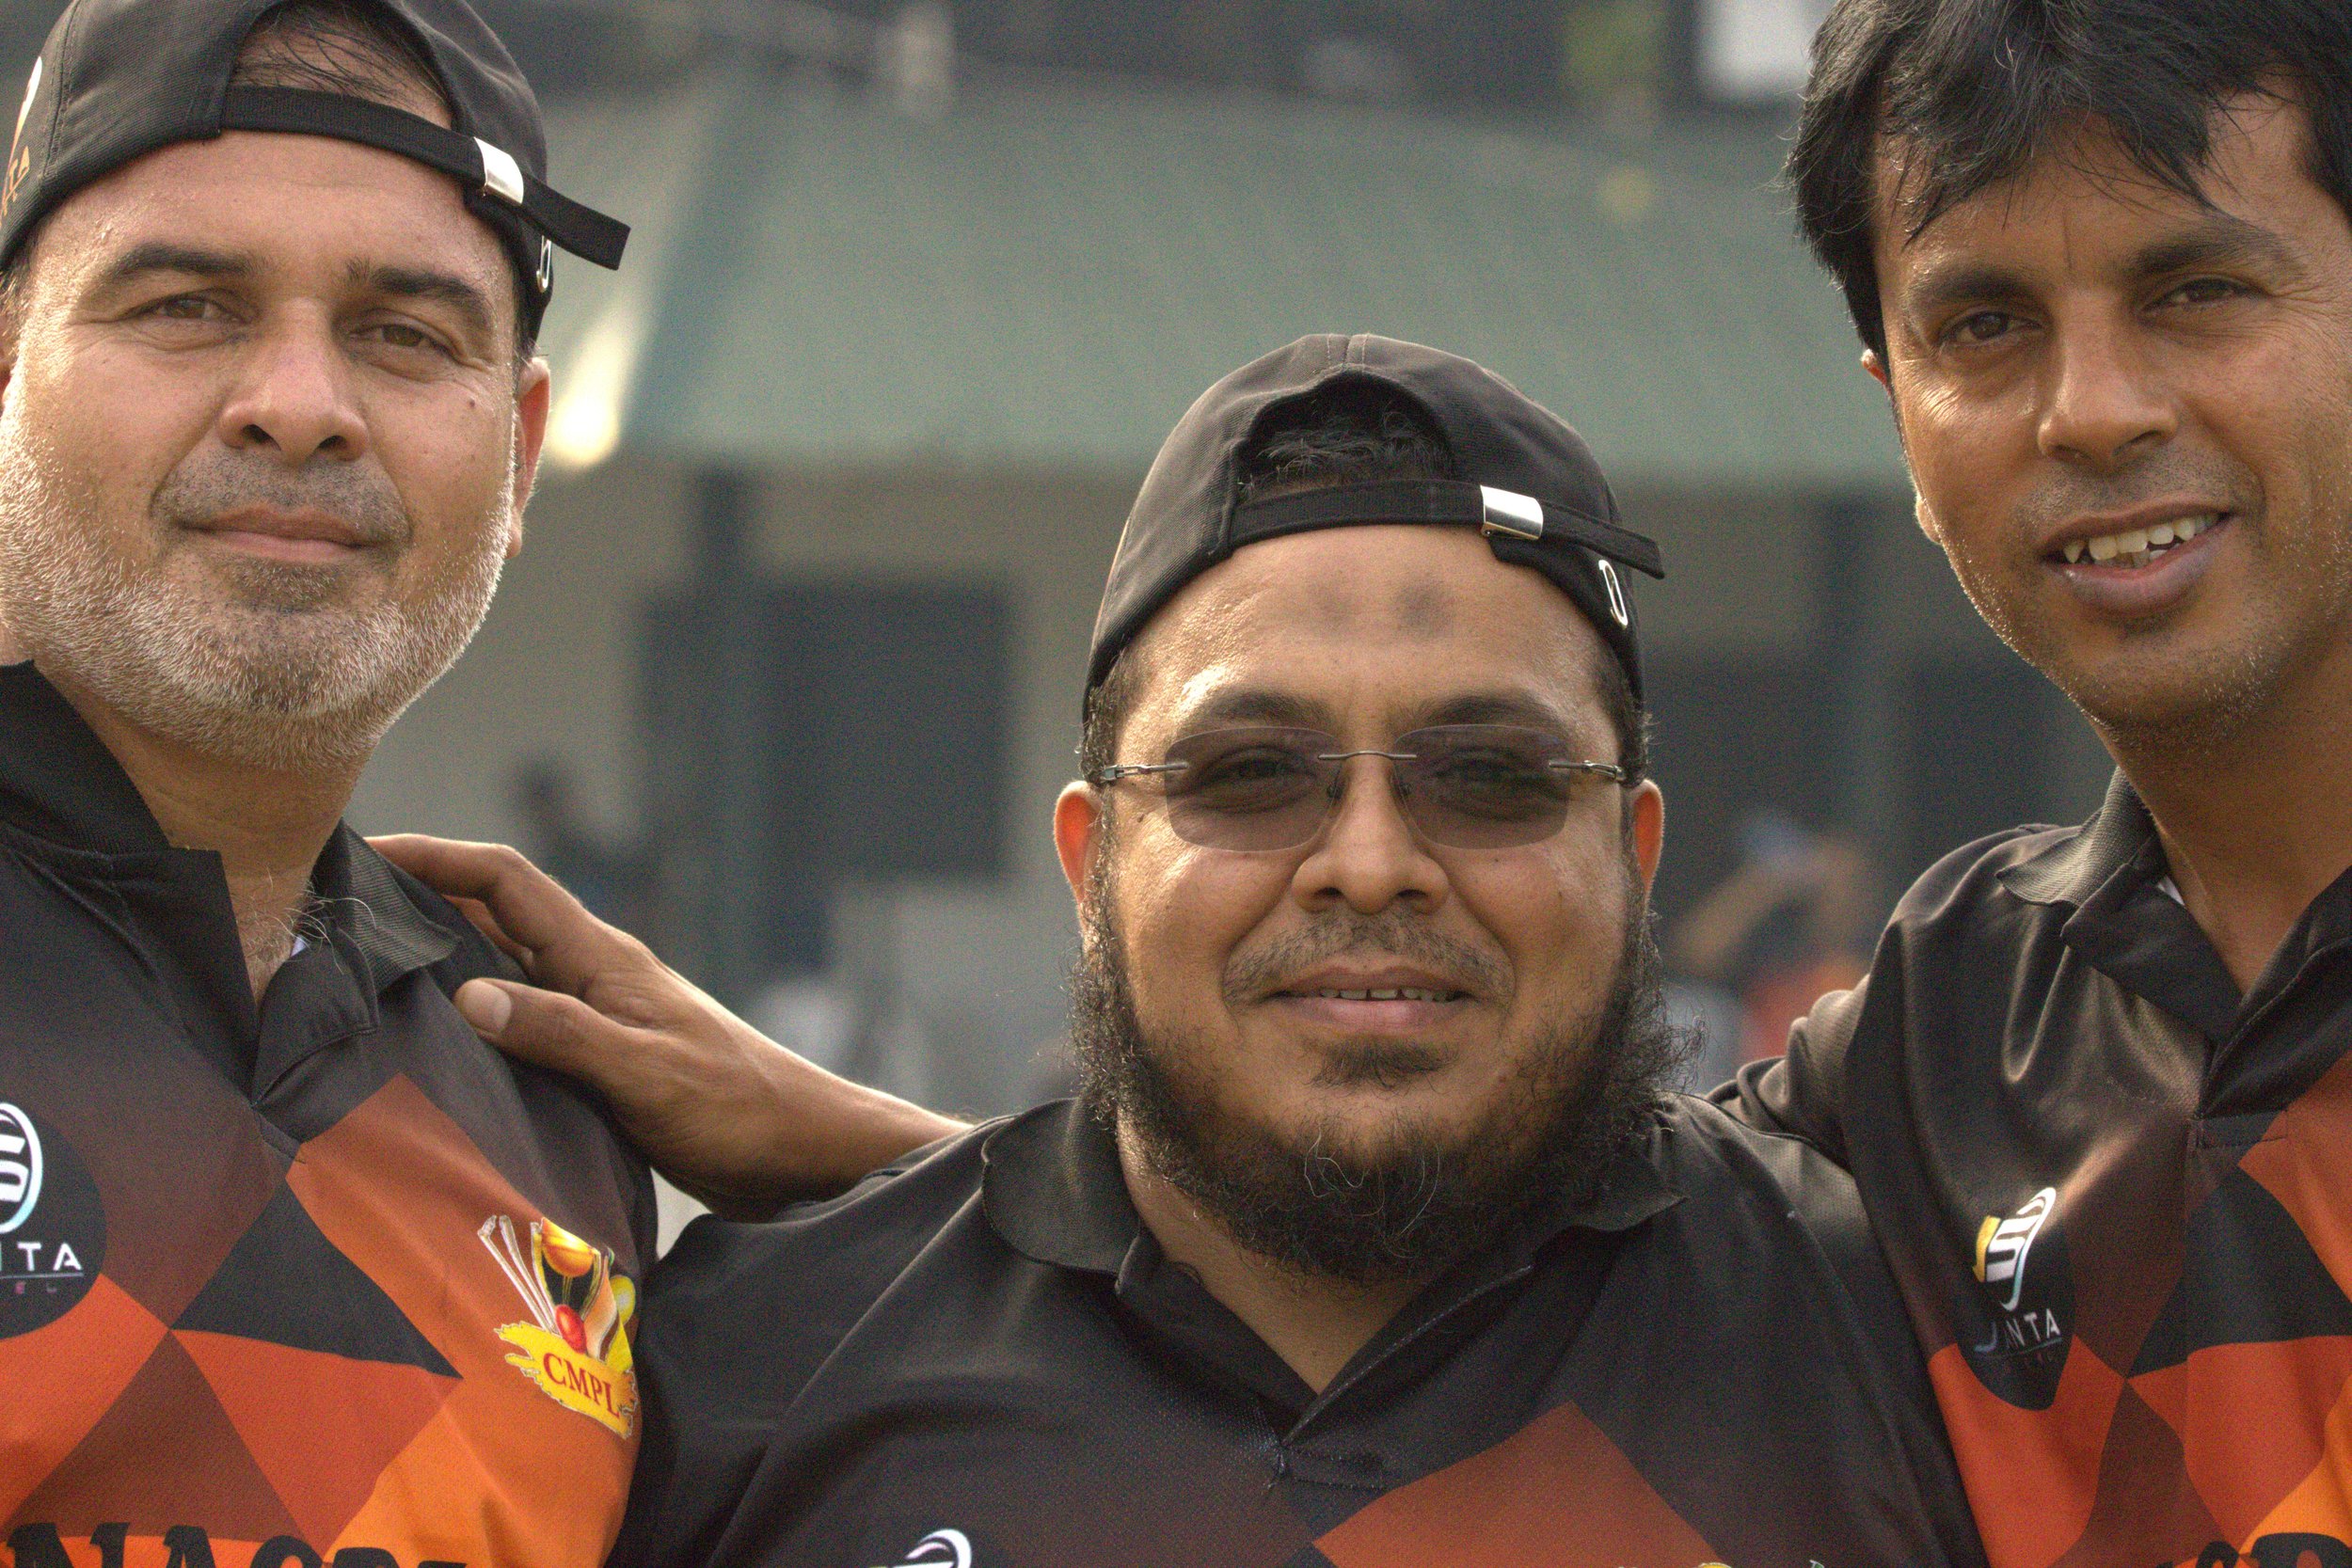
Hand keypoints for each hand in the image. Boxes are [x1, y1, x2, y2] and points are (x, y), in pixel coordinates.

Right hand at [370, 834, 965, 1217]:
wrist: (795, 1149)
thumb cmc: (733, 1106)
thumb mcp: (643, 1072)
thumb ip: (561, 1034)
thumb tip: (469, 995)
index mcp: (601, 957)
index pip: (505, 880)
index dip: (436, 857)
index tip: (365, 851)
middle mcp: (592, 974)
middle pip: (491, 915)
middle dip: (418, 901)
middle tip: (336, 911)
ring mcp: (595, 1014)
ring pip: (500, 968)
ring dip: (437, 962)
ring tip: (360, 974)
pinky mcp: (598, 1057)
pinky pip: (518, 1022)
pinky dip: (470, 1021)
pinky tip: (432, 1049)